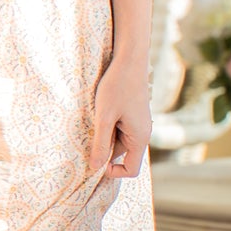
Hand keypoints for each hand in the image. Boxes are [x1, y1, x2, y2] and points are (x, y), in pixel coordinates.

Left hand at [88, 59, 151, 179]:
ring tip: (93, 119)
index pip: (131, 170)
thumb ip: (100, 143)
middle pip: (122, 155)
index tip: (96, 159)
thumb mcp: (104, 117)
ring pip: (118, 141)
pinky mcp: (132, 115)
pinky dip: (106, 126)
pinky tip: (97, 112)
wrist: (129, 60)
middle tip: (88, 134)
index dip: (113, 171)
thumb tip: (95, 168)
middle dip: (104, 149)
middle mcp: (142, 133)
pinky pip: (118, 129)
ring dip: (103, 136)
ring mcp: (138, 124)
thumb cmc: (117, 86)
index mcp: (139, 138)